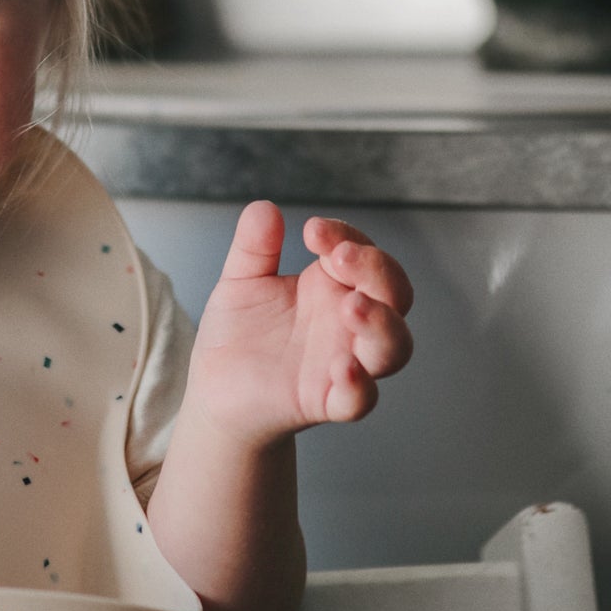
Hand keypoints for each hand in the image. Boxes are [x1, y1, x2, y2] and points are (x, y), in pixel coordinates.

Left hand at [183, 203, 413, 446]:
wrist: (215, 389)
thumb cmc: (239, 336)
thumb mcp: (241, 282)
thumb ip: (254, 248)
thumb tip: (264, 208)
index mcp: (333, 287)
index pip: (362, 253)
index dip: (346, 236)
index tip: (313, 231)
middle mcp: (348, 323)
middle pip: (394, 294)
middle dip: (377, 270)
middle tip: (340, 257)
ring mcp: (344, 362)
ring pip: (394, 346)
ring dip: (381, 323)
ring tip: (352, 306)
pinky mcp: (328, 401)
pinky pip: (360, 399)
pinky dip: (359, 385)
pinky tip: (341, 367)